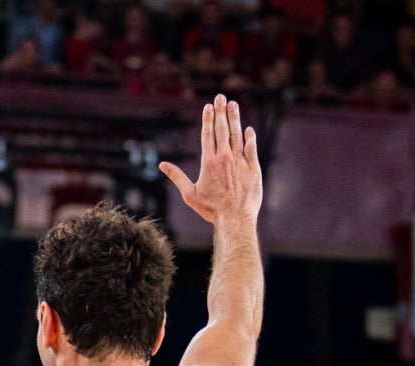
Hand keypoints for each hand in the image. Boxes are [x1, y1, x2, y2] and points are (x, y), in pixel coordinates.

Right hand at [158, 95, 264, 228]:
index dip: (208, 118)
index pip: (207, 134)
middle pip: (222, 129)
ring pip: (237, 135)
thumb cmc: (211, 209)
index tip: (208, 106)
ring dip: (235, 118)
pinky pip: (251, 149)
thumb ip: (176, 176)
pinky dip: (250, 138)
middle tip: (220, 97)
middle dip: (221, 111)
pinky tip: (248, 129)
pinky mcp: (253, 169)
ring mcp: (240, 162)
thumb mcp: (190, 194)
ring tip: (233, 104)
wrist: (235, 219)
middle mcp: (224, 158)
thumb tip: (161, 165)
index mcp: (208, 162)